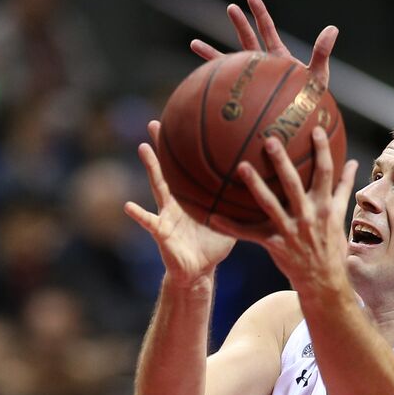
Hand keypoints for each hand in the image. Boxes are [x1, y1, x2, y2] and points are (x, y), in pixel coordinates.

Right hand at [124, 120, 235, 286]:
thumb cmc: (212, 246)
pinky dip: (139, 214)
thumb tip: (266, 189)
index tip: (185, 122)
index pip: (188, 168)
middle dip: (163, 146)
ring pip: (158, 186)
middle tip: (157, 122)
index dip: (186, 148)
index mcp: (190, 197)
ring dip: (151, 167)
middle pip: (169, 168)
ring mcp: (166, 214)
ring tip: (143, 147)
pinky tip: (128, 205)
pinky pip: (149, 222)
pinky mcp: (161, 233)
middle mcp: (176, 201)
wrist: (197, 272)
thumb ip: (240, 206)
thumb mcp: (230, 221)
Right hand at [191, 0, 337, 92]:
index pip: (267, 30)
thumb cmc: (312, 105)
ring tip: (194, 44)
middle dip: (239, 23)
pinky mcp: (244, 98)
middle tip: (230, 8)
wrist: (303, 128)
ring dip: (212, 53)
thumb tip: (332, 28)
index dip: (259, 14)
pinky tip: (196, 84)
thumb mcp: (318, 78)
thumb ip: (321, 53)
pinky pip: (223, 90)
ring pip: (229, 63)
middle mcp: (263, 66)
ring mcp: (252, 81)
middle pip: (247, 39)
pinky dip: (210, 85)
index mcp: (279, 58)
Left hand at [213, 126, 357, 292]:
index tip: (315, 128)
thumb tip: (353, 163)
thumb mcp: (340, 216)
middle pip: (293, 184)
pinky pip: (249, 234)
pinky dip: (231, 227)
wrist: (324, 281)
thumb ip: (343, 188)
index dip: (322, 150)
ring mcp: (290, 231)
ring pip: (270, 204)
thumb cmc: (331, 246)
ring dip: (255, 185)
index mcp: (325, 206)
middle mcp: (308, 216)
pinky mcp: (275, 245)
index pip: (325, 173)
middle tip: (270, 140)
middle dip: (282, 161)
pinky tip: (212, 217)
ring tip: (241, 166)